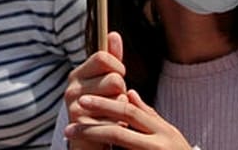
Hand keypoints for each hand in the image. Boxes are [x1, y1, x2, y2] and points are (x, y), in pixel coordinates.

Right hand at [62, 32, 129, 149]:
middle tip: (112, 100)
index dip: (117, 67)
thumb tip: (114, 34)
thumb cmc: (100, 109)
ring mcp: (75, 109)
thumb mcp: (104, 81)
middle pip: (114, 78)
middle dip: (121, 90)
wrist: (89, 142)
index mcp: (76, 75)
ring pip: (118, 97)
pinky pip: (117, 118)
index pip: (103, 57)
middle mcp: (71, 90)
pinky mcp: (85, 127)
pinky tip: (111, 126)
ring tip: (112, 113)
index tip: (117, 77)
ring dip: (121, 106)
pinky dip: (120, 123)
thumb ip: (110, 59)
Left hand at [64, 89, 193, 149]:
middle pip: (120, 131)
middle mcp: (158, 145)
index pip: (130, 112)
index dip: (105, 104)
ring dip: (94, 140)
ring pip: (119, 145)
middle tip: (69, 123)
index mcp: (162, 131)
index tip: (83, 100)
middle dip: (92, 126)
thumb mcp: (168, 132)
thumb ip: (148, 115)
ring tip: (72, 135)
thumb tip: (130, 93)